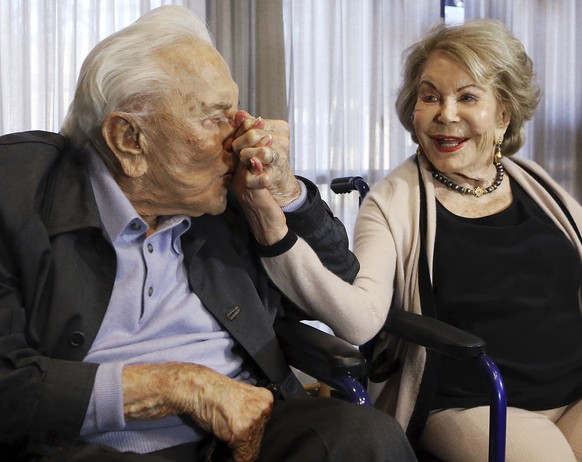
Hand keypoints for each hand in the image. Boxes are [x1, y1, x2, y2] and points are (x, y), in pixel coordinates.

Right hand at [122, 362, 273, 461]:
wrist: (199, 389)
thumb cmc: (215, 393)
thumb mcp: (241, 399)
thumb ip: (251, 412)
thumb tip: (253, 431)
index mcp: (265, 399)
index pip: (264, 426)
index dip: (251, 432)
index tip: (242, 434)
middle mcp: (263, 409)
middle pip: (259, 438)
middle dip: (245, 440)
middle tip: (230, 433)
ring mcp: (254, 420)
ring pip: (252, 449)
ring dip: (238, 448)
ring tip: (225, 435)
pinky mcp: (242, 433)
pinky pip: (243, 457)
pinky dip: (232, 457)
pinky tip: (224, 444)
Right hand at [228, 111, 300, 244]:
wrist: (267, 228)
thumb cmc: (264, 203)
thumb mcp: (258, 180)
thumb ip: (256, 163)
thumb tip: (256, 146)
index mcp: (237, 172)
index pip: (236, 146)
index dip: (242, 131)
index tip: (250, 117)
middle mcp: (237, 177)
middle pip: (236, 151)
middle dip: (247, 134)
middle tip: (258, 121)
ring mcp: (243, 186)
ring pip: (244, 162)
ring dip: (255, 147)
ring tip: (266, 136)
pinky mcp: (252, 195)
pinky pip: (253, 179)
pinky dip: (259, 169)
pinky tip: (265, 160)